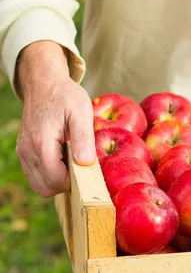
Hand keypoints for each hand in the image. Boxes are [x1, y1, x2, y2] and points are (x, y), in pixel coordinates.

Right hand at [16, 41, 94, 197]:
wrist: (45, 84)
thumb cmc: (65, 97)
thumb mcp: (81, 113)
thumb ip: (83, 139)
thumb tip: (85, 163)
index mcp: (41, 143)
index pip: (55, 181)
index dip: (74, 182)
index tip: (86, 168)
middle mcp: (27, 151)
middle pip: (45, 188)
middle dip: (65, 184)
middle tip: (79, 166)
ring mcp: (23, 153)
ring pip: (39, 185)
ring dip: (57, 179)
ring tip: (71, 159)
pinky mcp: (24, 152)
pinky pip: (35, 175)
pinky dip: (50, 174)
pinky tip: (62, 158)